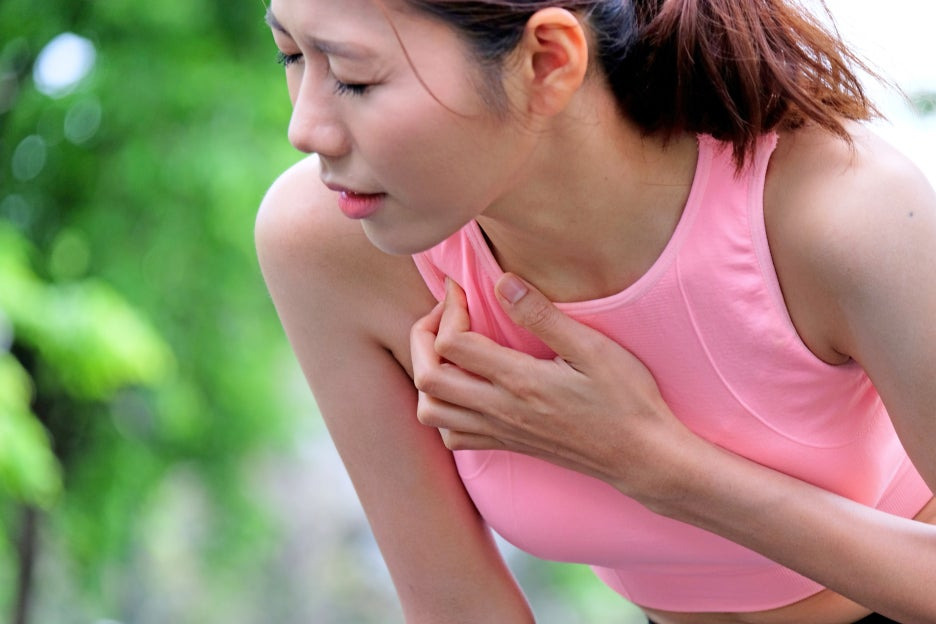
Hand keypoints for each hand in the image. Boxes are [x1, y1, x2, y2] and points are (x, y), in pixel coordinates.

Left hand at [410, 274, 700, 501]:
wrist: (642, 458)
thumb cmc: (626, 400)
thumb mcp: (593, 349)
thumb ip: (543, 317)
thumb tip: (503, 282)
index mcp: (520, 381)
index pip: (451, 344)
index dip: (448, 308)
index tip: (463, 289)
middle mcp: (500, 410)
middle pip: (427, 378)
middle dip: (423, 337)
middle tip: (447, 313)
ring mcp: (501, 432)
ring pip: (431, 412)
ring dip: (428, 375)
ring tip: (450, 349)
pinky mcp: (508, 445)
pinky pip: (452, 436)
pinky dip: (444, 409)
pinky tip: (466, 387)